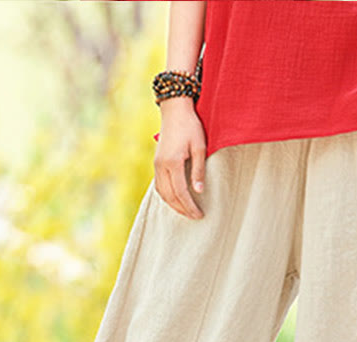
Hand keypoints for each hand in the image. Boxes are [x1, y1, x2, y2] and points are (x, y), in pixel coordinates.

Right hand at [154, 96, 205, 219]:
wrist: (174, 110)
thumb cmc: (190, 126)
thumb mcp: (200, 147)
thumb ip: (198, 170)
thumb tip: (199, 191)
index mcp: (172, 162)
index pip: (181, 192)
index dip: (190, 206)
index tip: (200, 215)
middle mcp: (161, 166)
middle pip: (170, 196)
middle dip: (182, 209)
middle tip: (195, 217)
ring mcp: (156, 165)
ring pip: (162, 193)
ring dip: (173, 205)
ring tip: (186, 212)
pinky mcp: (156, 163)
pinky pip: (159, 186)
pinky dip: (167, 196)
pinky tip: (175, 200)